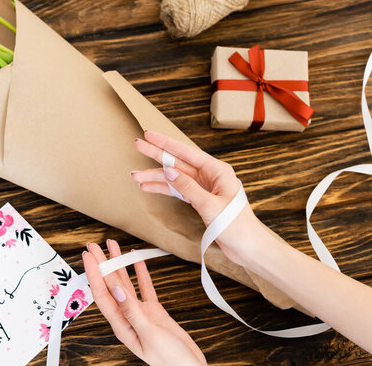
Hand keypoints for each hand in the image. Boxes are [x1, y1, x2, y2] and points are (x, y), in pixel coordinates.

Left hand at [83, 240, 206, 365]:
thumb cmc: (170, 361)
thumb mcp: (149, 335)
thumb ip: (132, 311)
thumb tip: (116, 289)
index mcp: (121, 325)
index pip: (102, 294)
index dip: (94, 273)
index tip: (89, 256)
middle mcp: (127, 317)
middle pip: (109, 285)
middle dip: (101, 264)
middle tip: (93, 245)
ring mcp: (140, 313)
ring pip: (125, 283)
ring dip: (119, 265)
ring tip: (112, 246)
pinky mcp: (154, 312)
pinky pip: (144, 288)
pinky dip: (140, 273)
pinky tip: (137, 260)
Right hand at [131, 130, 267, 265]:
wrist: (248, 248)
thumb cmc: (238, 227)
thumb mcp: (210, 206)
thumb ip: (188, 187)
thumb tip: (169, 171)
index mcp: (218, 171)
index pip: (186, 152)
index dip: (166, 143)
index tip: (149, 135)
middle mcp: (210, 176)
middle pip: (178, 162)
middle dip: (157, 155)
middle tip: (138, 145)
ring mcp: (204, 188)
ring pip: (174, 177)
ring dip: (155, 177)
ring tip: (135, 176)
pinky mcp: (200, 200)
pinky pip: (177, 190)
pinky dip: (163, 189)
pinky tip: (148, 187)